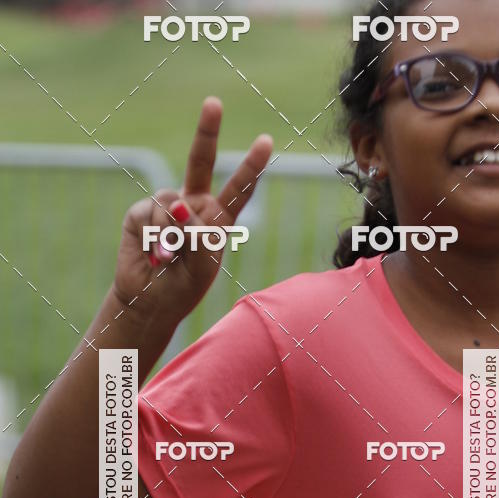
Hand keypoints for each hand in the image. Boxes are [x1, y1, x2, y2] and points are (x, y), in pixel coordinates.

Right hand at [112, 96, 272, 321]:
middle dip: (206, 131)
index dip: (251, 166)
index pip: (238, 188)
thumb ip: (197, 234)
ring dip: (172, 232)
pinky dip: (156, 236)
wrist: (151, 302)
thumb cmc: (183, 286)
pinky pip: (151, 213)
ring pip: (172, 200)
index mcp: (217, 219)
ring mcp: (166, 207)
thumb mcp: (202, 265)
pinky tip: (155, 255)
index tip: (266, 141)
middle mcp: (192, 206)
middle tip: (214, 102)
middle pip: (200, 161)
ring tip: (170, 258)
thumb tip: (176, 205)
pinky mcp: (140, 213)